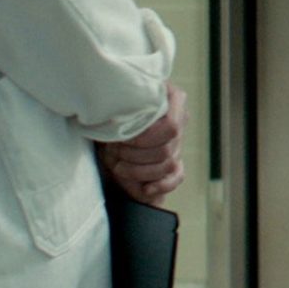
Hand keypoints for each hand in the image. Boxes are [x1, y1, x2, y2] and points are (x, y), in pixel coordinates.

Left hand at [100, 85, 187, 206]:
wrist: (109, 134)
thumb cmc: (111, 118)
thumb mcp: (114, 109)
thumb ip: (119, 110)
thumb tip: (114, 123)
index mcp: (172, 99)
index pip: (171, 126)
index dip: (144, 138)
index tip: (121, 139)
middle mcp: (179, 121)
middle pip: (165, 148)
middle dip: (135, 154)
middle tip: (113, 151)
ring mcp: (178, 144)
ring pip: (167, 164)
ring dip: (138, 170)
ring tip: (117, 165)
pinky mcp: (175, 165)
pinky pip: (175, 178)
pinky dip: (160, 185)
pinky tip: (145, 188)